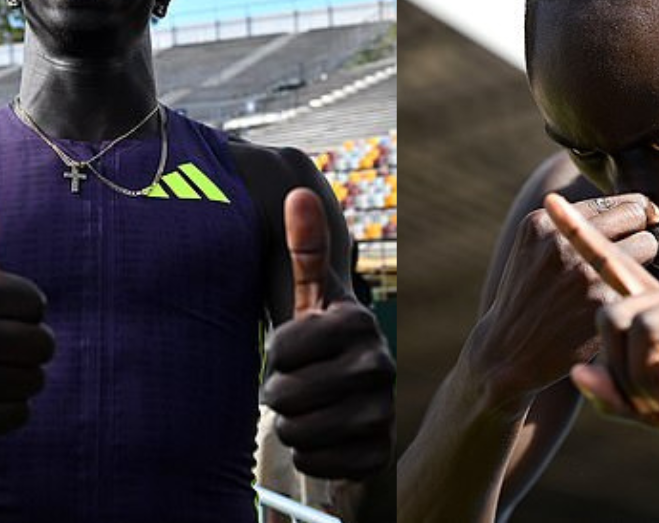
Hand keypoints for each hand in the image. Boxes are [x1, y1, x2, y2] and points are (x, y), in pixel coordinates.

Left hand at [263, 188, 394, 479]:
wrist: (360, 411)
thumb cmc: (323, 348)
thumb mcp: (311, 299)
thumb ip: (304, 249)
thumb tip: (295, 194)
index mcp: (359, 322)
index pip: (282, 347)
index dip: (276, 354)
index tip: (294, 351)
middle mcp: (379, 365)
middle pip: (284, 394)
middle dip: (279, 395)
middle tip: (297, 387)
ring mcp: (382, 412)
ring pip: (295, 432)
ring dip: (291, 426)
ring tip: (310, 411)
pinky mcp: (378, 453)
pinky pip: (315, 463)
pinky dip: (310, 457)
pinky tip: (325, 439)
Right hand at [465, 192, 658, 404]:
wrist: (507, 352)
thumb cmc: (528, 296)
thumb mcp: (533, 248)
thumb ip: (569, 224)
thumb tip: (635, 206)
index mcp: (545, 222)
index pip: (615, 201)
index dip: (632, 214)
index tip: (638, 227)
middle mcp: (564, 241)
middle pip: (635, 214)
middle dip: (639, 231)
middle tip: (634, 254)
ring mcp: (585, 271)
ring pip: (647, 244)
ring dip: (644, 260)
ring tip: (628, 277)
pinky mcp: (603, 302)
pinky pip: (642, 280)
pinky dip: (640, 288)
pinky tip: (630, 301)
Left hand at [547, 195, 658, 466]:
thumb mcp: (652, 411)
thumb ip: (615, 394)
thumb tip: (577, 372)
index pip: (611, 264)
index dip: (580, 235)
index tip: (548, 203)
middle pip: (611, 312)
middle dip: (620, 371)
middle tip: (646, 401)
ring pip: (644, 329)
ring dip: (648, 382)